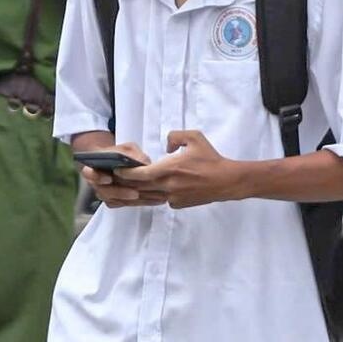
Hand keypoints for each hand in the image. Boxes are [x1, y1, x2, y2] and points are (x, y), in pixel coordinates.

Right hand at [77, 142, 165, 208]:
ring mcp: (106, 194)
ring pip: (117, 201)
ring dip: (135, 201)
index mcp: (93, 168)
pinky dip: (142, 203)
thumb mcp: (126, 148)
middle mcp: (97, 184)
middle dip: (121, 193)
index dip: (98, 178)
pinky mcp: (116, 201)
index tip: (108, 179)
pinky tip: (157, 200)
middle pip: (105, 192)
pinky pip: (127, 204)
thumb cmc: (119, 153)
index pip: (90, 174)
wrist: (116, 162)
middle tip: (135, 194)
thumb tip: (143, 162)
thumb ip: (132, 153)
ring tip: (152, 198)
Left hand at [116, 130, 245, 209]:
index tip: (116, 170)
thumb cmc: (210, 158)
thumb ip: (174, 136)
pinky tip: (156, 189)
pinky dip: (157, 194)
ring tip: (128, 185)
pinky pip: (162, 199)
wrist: (226, 181)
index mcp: (168, 169)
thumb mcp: (194, 137)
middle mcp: (168, 186)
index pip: (140, 175)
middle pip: (140, 188)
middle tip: (116, 179)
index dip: (126, 173)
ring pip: (149, 196)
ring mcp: (173, 198)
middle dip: (127, 183)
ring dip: (138, 191)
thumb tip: (165, 147)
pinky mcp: (179, 204)